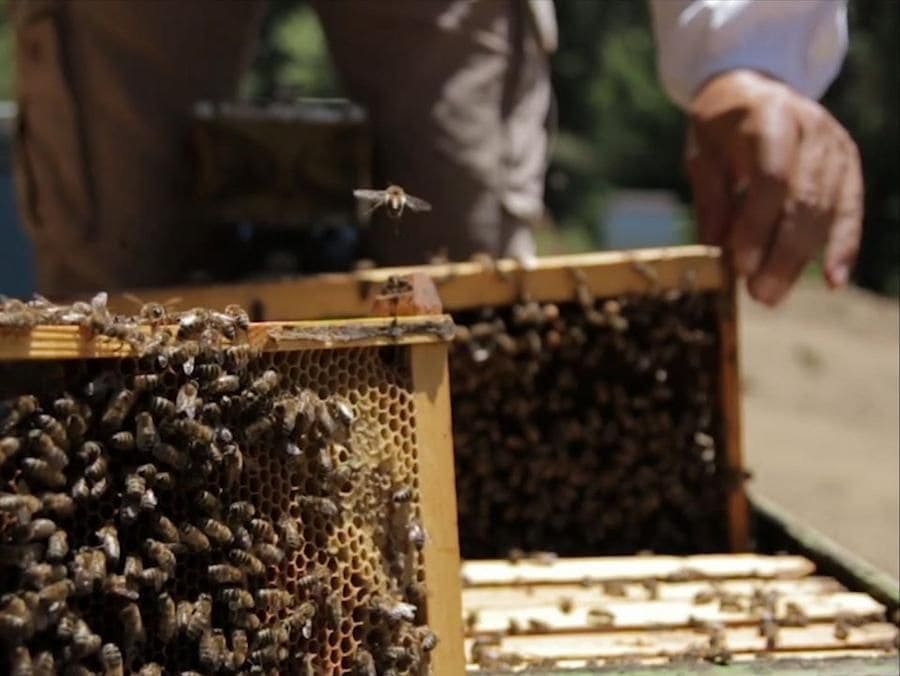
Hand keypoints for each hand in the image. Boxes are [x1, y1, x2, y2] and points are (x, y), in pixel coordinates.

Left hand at [686, 69, 862, 304]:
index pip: (769, 178)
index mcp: (769, 117)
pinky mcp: (849, 163)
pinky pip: (850, 210)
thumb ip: (711, 198)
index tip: (740, 265)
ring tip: (773, 296)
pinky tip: (832, 281)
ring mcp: (835, 145)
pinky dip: (843, 247)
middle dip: (782, 253)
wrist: (754, 87)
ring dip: (802, 259)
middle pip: (804, 199)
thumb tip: (714, 250)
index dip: (757, 225)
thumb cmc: (721, 127)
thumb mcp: (703, 153)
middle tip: (759, 294)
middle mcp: (811, 127)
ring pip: (827, 210)